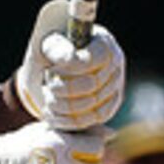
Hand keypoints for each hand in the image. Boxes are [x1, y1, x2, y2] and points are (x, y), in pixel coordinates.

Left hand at [14, 0, 126, 131]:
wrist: (55, 66)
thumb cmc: (52, 52)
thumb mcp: (48, 45)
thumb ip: (57, 49)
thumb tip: (71, 58)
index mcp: (103, 42)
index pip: (94, 60)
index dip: (70, 69)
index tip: (50, 70)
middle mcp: (116, 63)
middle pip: (93, 84)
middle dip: (63, 88)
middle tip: (46, 86)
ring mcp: (116, 85)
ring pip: (94, 105)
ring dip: (64, 105)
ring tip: (48, 98)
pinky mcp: (112, 104)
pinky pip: (97, 118)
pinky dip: (72, 120)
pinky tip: (53, 114)